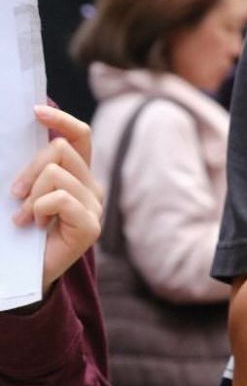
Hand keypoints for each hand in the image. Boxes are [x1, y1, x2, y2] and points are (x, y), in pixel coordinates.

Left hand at [10, 106, 103, 293]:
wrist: (20, 273)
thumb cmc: (17, 231)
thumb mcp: (20, 191)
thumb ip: (28, 168)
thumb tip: (18, 136)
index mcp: (77, 174)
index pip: (80, 136)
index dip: (61, 120)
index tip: (35, 112)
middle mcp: (91, 185)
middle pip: (61, 150)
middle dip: (29, 169)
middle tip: (13, 195)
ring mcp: (94, 205)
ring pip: (56, 174)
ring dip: (30, 196)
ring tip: (23, 217)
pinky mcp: (90, 225)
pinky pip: (60, 199)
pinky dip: (39, 209)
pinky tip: (35, 225)